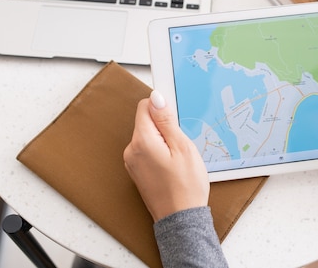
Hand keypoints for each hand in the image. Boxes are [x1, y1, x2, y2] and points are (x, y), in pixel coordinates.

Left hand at [123, 90, 209, 221]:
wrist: (181, 219)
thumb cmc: (186, 186)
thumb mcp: (182, 147)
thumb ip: (166, 120)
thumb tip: (156, 98)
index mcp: (141, 140)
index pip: (145, 106)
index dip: (162, 108)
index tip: (176, 120)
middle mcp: (131, 150)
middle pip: (146, 122)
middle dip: (165, 127)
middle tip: (181, 145)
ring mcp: (132, 162)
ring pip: (148, 137)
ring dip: (163, 141)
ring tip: (178, 159)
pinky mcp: (136, 171)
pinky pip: (147, 151)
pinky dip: (160, 153)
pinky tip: (172, 167)